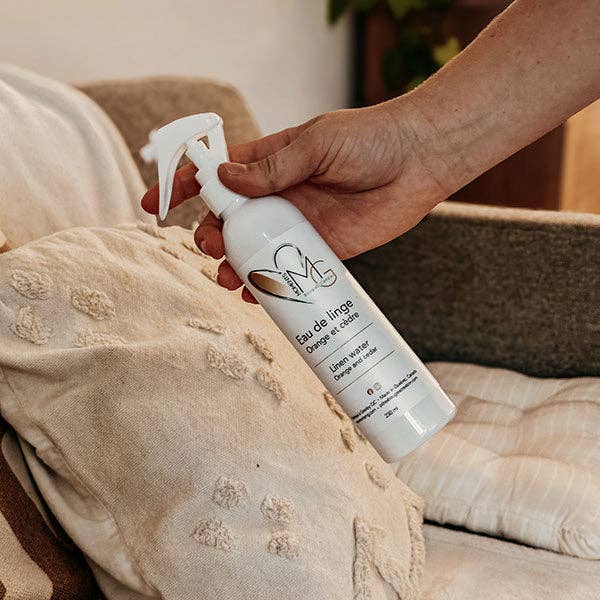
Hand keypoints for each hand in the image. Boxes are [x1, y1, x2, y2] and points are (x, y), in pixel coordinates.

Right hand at [141, 100, 448, 301]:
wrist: (420, 161)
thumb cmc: (370, 140)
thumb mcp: (316, 143)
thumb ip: (273, 167)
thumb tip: (224, 181)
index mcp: (270, 163)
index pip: (216, 175)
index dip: (183, 187)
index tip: (156, 204)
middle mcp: (279, 196)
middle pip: (229, 221)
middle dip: (209, 236)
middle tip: (210, 247)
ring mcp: (299, 225)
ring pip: (255, 251)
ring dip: (235, 266)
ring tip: (229, 278)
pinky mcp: (324, 250)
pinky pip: (289, 272)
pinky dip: (270, 286)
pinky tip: (256, 296)